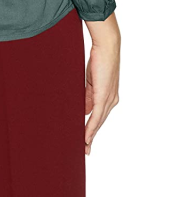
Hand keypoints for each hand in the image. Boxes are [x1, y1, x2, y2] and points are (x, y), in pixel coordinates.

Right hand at [83, 13, 120, 154]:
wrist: (106, 46)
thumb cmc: (99, 58)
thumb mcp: (91, 80)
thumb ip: (88, 95)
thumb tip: (84, 110)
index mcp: (108, 96)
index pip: (99, 116)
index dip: (93, 129)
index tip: (87, 140)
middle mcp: (111, 100)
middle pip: (100, 122)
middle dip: (92, 137)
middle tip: (85, 150)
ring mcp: (109, 99)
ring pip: (98, 122)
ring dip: (91, 135)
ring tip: (84, 147)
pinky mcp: (104, 95)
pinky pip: (97, 116)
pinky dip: (91, 127)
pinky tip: (86, 136)